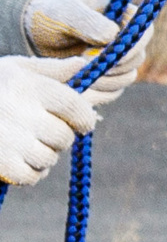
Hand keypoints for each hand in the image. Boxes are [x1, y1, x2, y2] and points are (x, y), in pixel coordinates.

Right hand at [0, 55, 100, 186]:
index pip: (75, 106)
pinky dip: (30, 172)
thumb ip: (50, 70)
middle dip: (59, 137)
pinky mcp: (0, 163)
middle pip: (64, 136)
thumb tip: (83, 64)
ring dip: (44, 155)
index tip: (82, 124)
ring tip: (26, 144)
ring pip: (49, 158)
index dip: (84, 118)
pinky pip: (31, 176)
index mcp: (30, 87)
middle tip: (42, 132)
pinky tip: (19, 160)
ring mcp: (9, 140)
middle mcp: (21, 113)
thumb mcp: (15, 69)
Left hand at [22, 0, 142, 87]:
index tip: (109, 53)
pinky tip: (77, 85)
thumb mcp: (65, 11)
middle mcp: (125, 39)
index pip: (144, 31)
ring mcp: (118, 60)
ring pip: (126, 77)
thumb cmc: (50, 12)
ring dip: (104, 80)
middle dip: (113, 65)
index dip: (132, 45)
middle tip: (83, 63)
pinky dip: (96, 92)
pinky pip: (112, 91)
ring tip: (76, 72)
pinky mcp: (106, 78)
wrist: (33, 31)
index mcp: (123, 16)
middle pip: (137, 58)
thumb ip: (88, 21)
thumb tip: (113, 36)